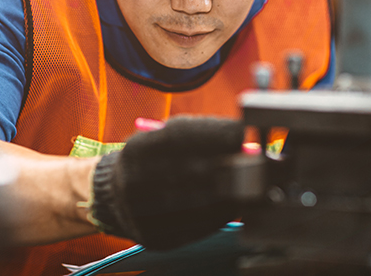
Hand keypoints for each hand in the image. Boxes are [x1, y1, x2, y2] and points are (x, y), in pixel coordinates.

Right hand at [90, 115, 243, 249]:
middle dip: (229, 163)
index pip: (180, 135)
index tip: (241, 132)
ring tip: (250, 182)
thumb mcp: (162, 138)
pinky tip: (234, 203)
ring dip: (232, 191)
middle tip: (254, 159)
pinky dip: (222, 214)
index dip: (215, 132)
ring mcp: (143, 213)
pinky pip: (198, 227)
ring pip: (200, 202)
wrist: (116, 196)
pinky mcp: (155, 237)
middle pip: (193, 170)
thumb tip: (241, 138)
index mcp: (137, 149)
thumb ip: (197, 135)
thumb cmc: (152, 160)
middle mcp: (134, 181)